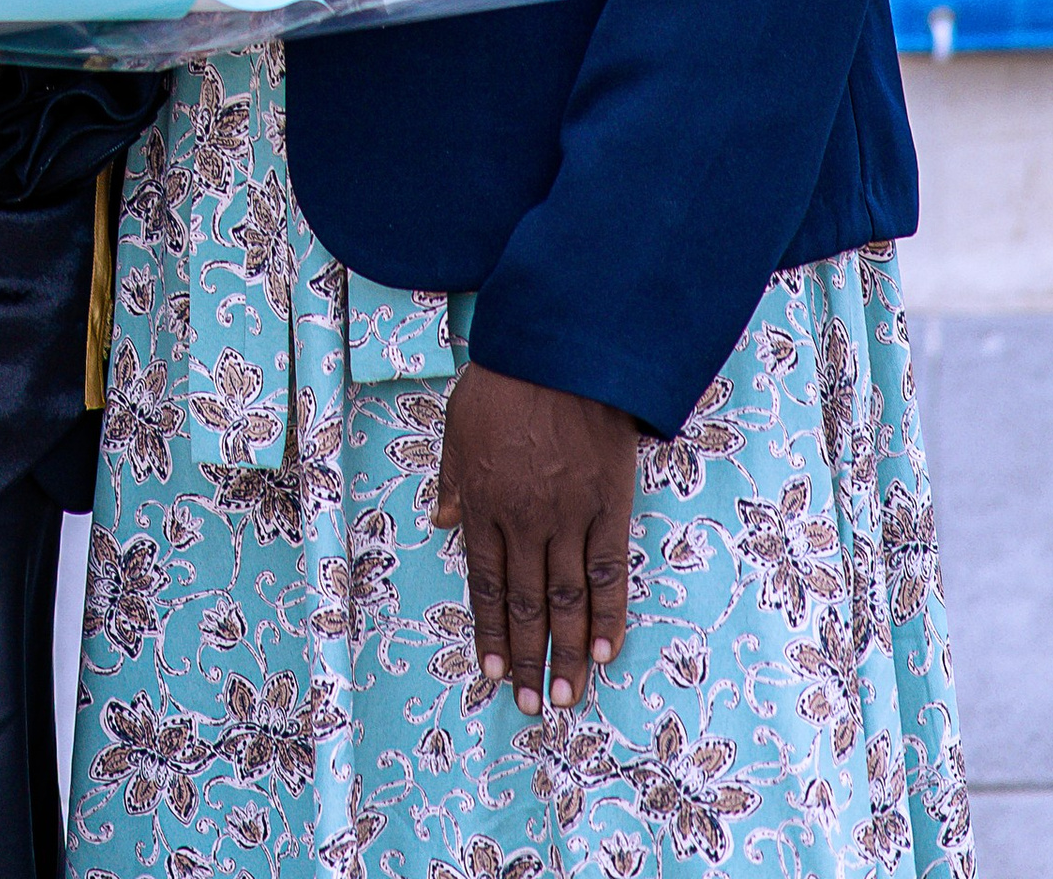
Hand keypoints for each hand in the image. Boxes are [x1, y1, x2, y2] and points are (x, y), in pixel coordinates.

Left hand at [432, 357, 639, 714]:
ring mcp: (570, 515)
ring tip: (569, 695)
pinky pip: (609, 571)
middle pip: (525, 603)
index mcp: (483, 501)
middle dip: (529, 658)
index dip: (489, 633)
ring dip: (569, 651)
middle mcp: (524, 519)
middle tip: (535, 704)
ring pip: (567, 598)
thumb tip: (443, 523)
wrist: (559, 348)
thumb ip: (451, 479)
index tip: (495, 674)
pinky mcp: (609, 506)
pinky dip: (609, 613)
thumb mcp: (457, 424)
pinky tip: (607, 649)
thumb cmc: (504, 380)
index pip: (484, 584)